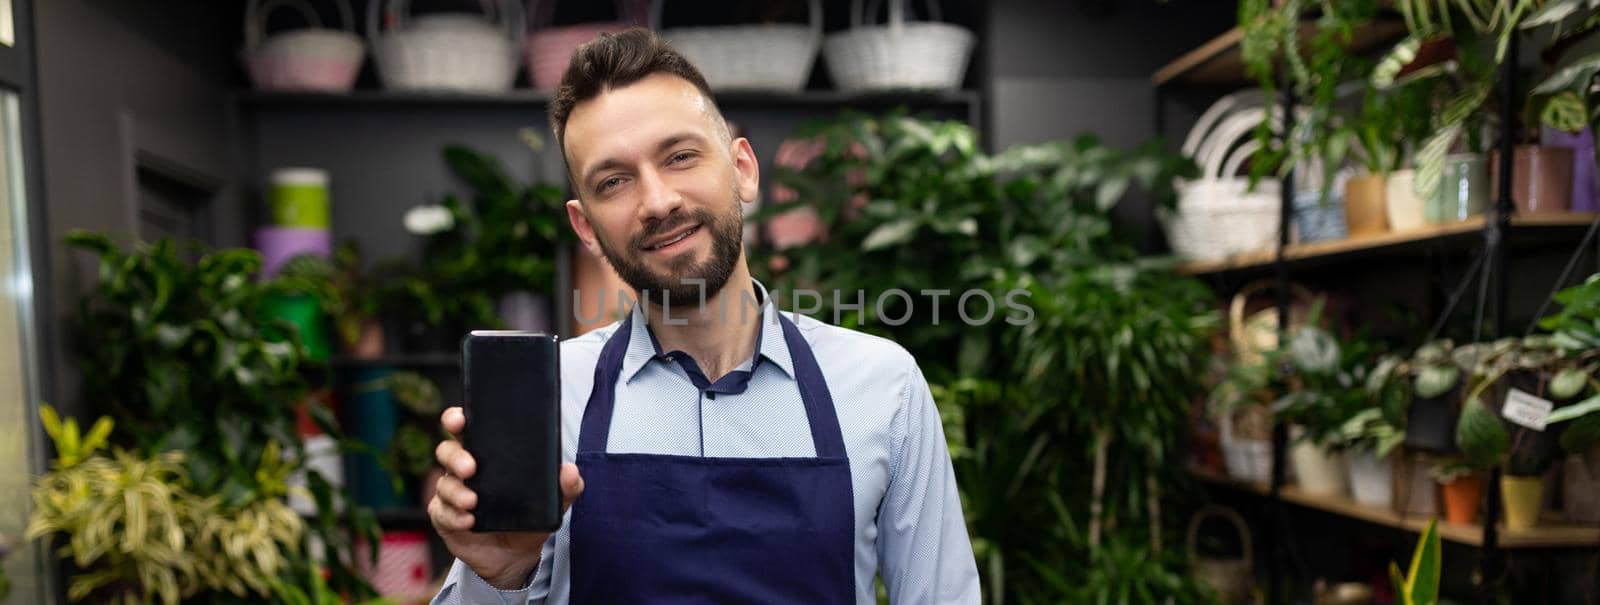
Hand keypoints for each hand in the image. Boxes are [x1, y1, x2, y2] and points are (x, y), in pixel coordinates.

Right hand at [428, 406, 583, 589]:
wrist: (516, 555)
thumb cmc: (529, 517)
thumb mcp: (553, 502)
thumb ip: (566, 486)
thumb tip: (570, 470)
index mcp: (487, 454)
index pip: (466, 428)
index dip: (457, 419)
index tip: (459, 419)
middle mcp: (464, 469)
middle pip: (447, 451)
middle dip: (456, 456)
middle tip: (471, 468)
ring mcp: (452, 493)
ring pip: (445, 483)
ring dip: (456, 491)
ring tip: (472, 502)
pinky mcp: (445, 517)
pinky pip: (441, 512)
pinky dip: (453, 516)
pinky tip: (468, 521)